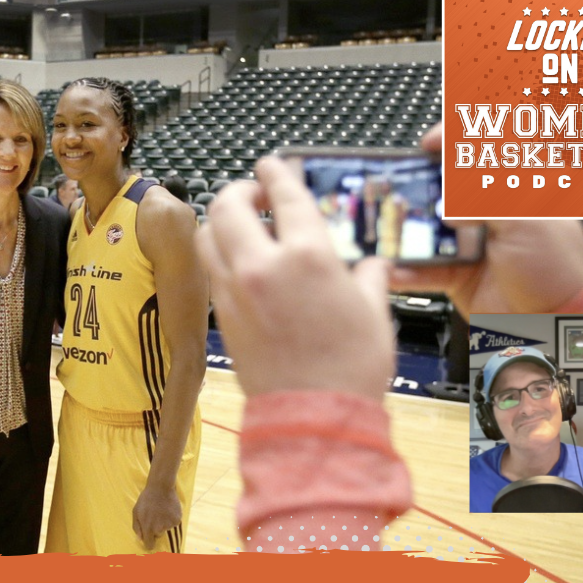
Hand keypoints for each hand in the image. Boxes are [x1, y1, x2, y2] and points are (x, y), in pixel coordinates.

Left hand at [133, 482, 180, 549]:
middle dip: (156, 528)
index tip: (150, 540)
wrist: (160, 487)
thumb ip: (136, 527)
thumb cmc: (146, 500)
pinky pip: (173, 523)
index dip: (149, 543)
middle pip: (158, 535)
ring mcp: (169, 524)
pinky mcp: (177, 520)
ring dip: (164, 522)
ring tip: (161, 510)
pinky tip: (168, 509)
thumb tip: (140, 539)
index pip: (150, 545)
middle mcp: (159, 528)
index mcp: (148, 528)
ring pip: (166, 528)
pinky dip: (171, 518)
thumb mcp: (136, 512)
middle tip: (154, 515)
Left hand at [196, 156, 394, 399]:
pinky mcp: (221, 315)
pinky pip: (209, 270)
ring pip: (207, 235)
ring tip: (239, 223)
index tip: (273, 165)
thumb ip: (369, 279)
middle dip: (239, 190)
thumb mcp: (374, 314)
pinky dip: (218, 255)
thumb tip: (372, 265)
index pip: (285, 196)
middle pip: (229, 204)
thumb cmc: (349, 369)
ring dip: (220, 220)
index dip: (278, 173)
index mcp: (308, 256)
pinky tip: (237, 261)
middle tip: (254, 193)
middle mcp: (262, 266)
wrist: (313, 417)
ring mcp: (235, 291)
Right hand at [389, 126, 582, 316]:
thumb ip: (487, 203)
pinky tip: (396, 269)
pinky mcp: (454, 273)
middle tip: (395, 189)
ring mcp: (467, 242)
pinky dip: (406, 271)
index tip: (429, 144)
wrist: (555, 321)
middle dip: (415, 187)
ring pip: (426, 228)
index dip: (454, 140)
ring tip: (387, 231)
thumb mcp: (528, 223)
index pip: (481, 152)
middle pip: (442, 189)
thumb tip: (447, 204)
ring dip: (404, 231)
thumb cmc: (558, 268)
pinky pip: (422, 268)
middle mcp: (486, 213)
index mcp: (512, 189)